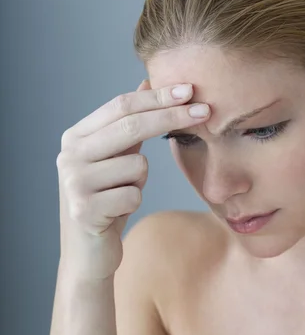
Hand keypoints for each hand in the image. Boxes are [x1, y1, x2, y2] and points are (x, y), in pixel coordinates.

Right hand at [56, 79, 209, 279]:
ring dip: (140, 181)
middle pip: (130, 126)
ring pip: (137, 165)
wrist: (88, 253)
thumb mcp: (116, 157)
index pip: (121, 106)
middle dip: (172, 116)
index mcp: (76, 137)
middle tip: (205, 110)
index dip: (157, 97)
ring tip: (122, 194)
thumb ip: (129, 122)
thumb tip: (147, 80)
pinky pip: (133, 195)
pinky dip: (133, 202)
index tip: (189, 90)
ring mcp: (73, 182)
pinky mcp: (84, 209)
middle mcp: (69, 155)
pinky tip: (116, 212)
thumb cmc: (107, 200)